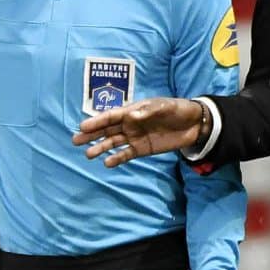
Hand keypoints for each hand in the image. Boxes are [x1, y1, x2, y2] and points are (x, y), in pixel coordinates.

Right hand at [73, 97, 207, 167]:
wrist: (193, 123)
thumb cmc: (176, 109)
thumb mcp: (164, 106)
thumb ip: (147, 111)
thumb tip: (132, 116)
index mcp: (132, 111)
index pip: (111, 117)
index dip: (97, 122)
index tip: (83, 127)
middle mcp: (129, 124)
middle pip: (106, 130)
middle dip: (91, 135)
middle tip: (75, 141)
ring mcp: (134, 137)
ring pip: (113, 143)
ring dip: (100, 148)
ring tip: (88, 154)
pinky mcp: (142, 149)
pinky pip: (126, 154)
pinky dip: (117, 158)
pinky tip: (107, 163)